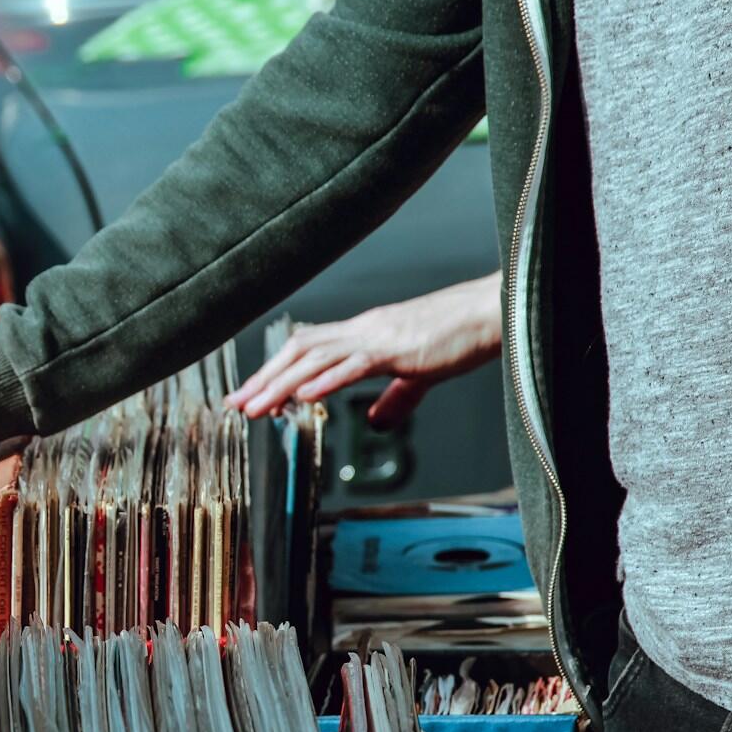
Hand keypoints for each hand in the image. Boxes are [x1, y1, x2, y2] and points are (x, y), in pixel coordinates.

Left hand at [226, 273, 502, 428]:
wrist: (495, 311)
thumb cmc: (461, 336)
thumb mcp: (420, 373)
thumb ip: (395, 398)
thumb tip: (375, 420)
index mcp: (365, 334)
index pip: (307, 349)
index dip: (274, 371)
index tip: (250, 394)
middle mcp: (363, 331)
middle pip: (299, 352)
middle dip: (264, 379)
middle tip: (236, 405)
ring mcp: (378, 337)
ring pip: (316, 358)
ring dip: (282, 385)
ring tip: (257, 407)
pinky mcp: (399, 348)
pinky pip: (355, 365)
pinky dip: (326, 380)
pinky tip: (304, 396)